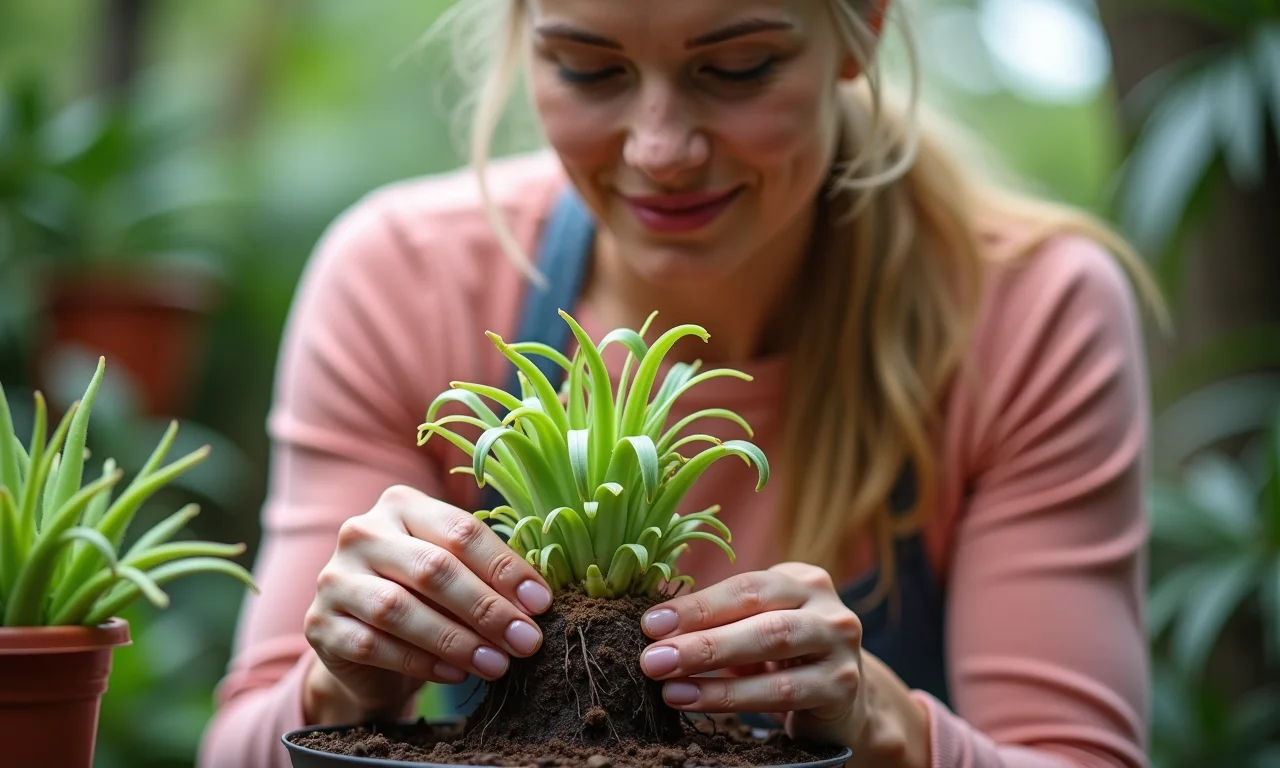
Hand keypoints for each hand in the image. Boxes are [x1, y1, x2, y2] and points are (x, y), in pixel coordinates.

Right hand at [302, 485, 553, 720]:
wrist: (367, 645)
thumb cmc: (425, 598)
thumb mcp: (456, 573)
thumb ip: (487, 574)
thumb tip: (536, 600)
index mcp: (402, 505)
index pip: (461, 531)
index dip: (505, 568)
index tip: (541, 602)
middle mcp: (362, 532)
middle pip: (433, 568)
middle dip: (487, 608)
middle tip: (526, 640)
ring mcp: (334, 578)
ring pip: (399, 609)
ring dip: (456, 640)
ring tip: (497, 663)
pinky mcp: (319, 625)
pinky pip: (373, 645)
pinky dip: (420, 661)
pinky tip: (455, 674)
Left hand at [637, 563, 865, 747]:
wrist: (848, 707)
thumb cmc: (788, 663)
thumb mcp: (757, 632)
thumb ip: (721, 623)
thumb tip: (655, 626)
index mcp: (802, 581)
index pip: (744, 586)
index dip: (696, 604)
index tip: (650, 624)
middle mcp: (827, 606)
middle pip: (757, 612)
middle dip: (698, 634)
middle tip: (652, 656)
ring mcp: (840, 646)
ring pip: (771, 644)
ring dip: (711, 665)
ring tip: (666, 683)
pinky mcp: (841, 687)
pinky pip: (781, 692)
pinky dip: (732, 697)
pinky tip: (693, 701)